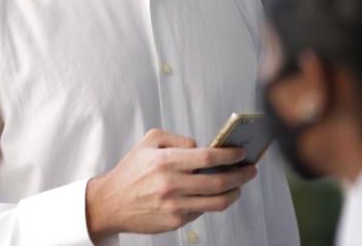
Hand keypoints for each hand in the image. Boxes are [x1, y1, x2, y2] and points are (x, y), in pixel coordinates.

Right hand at [84, 128, 257, 239]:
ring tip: (239, 185)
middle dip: (241, 175)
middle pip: (218, 182)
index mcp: (165, 161)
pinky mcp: (175, 221)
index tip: (241, 153)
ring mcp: (174, 206)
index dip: (230, 155)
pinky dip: (213, 202)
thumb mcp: (149, 141)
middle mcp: (171, 184)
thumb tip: (201, 146)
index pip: (208, 157)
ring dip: (234, 192)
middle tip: (250, 169)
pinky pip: (202, 211)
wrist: (111, 202)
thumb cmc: (131, 170)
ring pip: (217, 202)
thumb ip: (177, 138)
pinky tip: (215, 194)